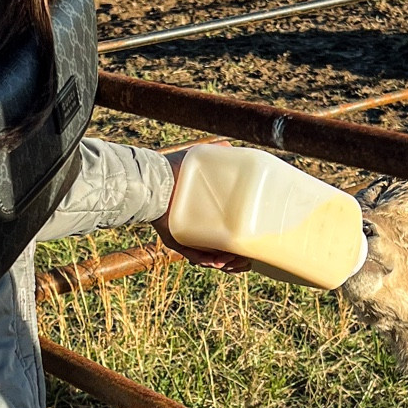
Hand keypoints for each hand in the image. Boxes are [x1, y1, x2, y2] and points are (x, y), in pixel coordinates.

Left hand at [153, 144, 252, 272]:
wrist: (155, 179)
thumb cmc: (174, 169)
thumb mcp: (197, 159)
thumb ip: (215, 153)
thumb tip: (229, 146)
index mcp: (209, 214)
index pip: (231, 234)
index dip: (243, 244)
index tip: (252, 246)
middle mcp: (199, 228)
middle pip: (224, 251)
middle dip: (237, 260)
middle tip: (243, 260)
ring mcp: (188, 236)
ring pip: (212, 258)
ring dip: (226, 262)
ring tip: (231, 260)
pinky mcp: (176, 241)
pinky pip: (195, 257)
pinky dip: (207, 260)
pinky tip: (218, 261)